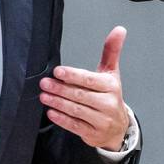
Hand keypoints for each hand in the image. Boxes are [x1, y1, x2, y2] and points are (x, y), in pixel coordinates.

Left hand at [39, 25, 129, 149]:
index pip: (89, 80)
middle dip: (60, 89)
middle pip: (80, 95)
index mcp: (111, 87)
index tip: (57, 71)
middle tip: (44, 83)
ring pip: (76, 110)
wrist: (118, 128)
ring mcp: (101, 120)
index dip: (73, 75)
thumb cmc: (110, 97)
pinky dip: (62, 119)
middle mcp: (108, 103)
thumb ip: (111, 52)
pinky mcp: (93, 134)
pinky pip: (75, 126)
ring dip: (58, 103)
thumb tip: (119, 29)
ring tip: (44, 96)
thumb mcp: (111, 74)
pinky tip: (51, 112)